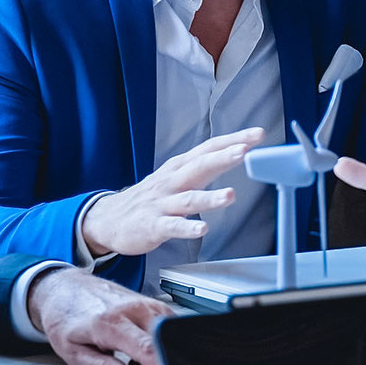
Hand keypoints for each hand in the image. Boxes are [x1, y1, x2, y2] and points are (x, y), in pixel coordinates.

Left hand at [27, 268, 170, 364]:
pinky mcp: (153, 303)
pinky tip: (144, 347)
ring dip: (162, 353)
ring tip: (135, 361)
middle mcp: (132, 309)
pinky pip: (169, 325)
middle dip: (163, 364)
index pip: (144, 347)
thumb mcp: (73, 352)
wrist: (65, 288)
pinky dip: (163, 342)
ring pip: (170, 333)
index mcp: (109, 323)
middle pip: (164, 339)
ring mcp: (146, 303)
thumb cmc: (67, 320)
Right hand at [82, 128, 265, 256]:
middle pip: (199, 166)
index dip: (233, 141)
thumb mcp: (174, 176)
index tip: (257, 135)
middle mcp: (171, 182)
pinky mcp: (153, 226)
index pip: (209, 149)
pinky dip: (188, 228)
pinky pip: (172, 227)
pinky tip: (202, 230)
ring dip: (209, 197)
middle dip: (223, 158)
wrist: (109, 219)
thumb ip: (202, 168)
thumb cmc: (149, 198)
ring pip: (188, 199)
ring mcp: (162, 204)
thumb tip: (234, 155)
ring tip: (229, 195)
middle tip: (244, 151)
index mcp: (178, 168)